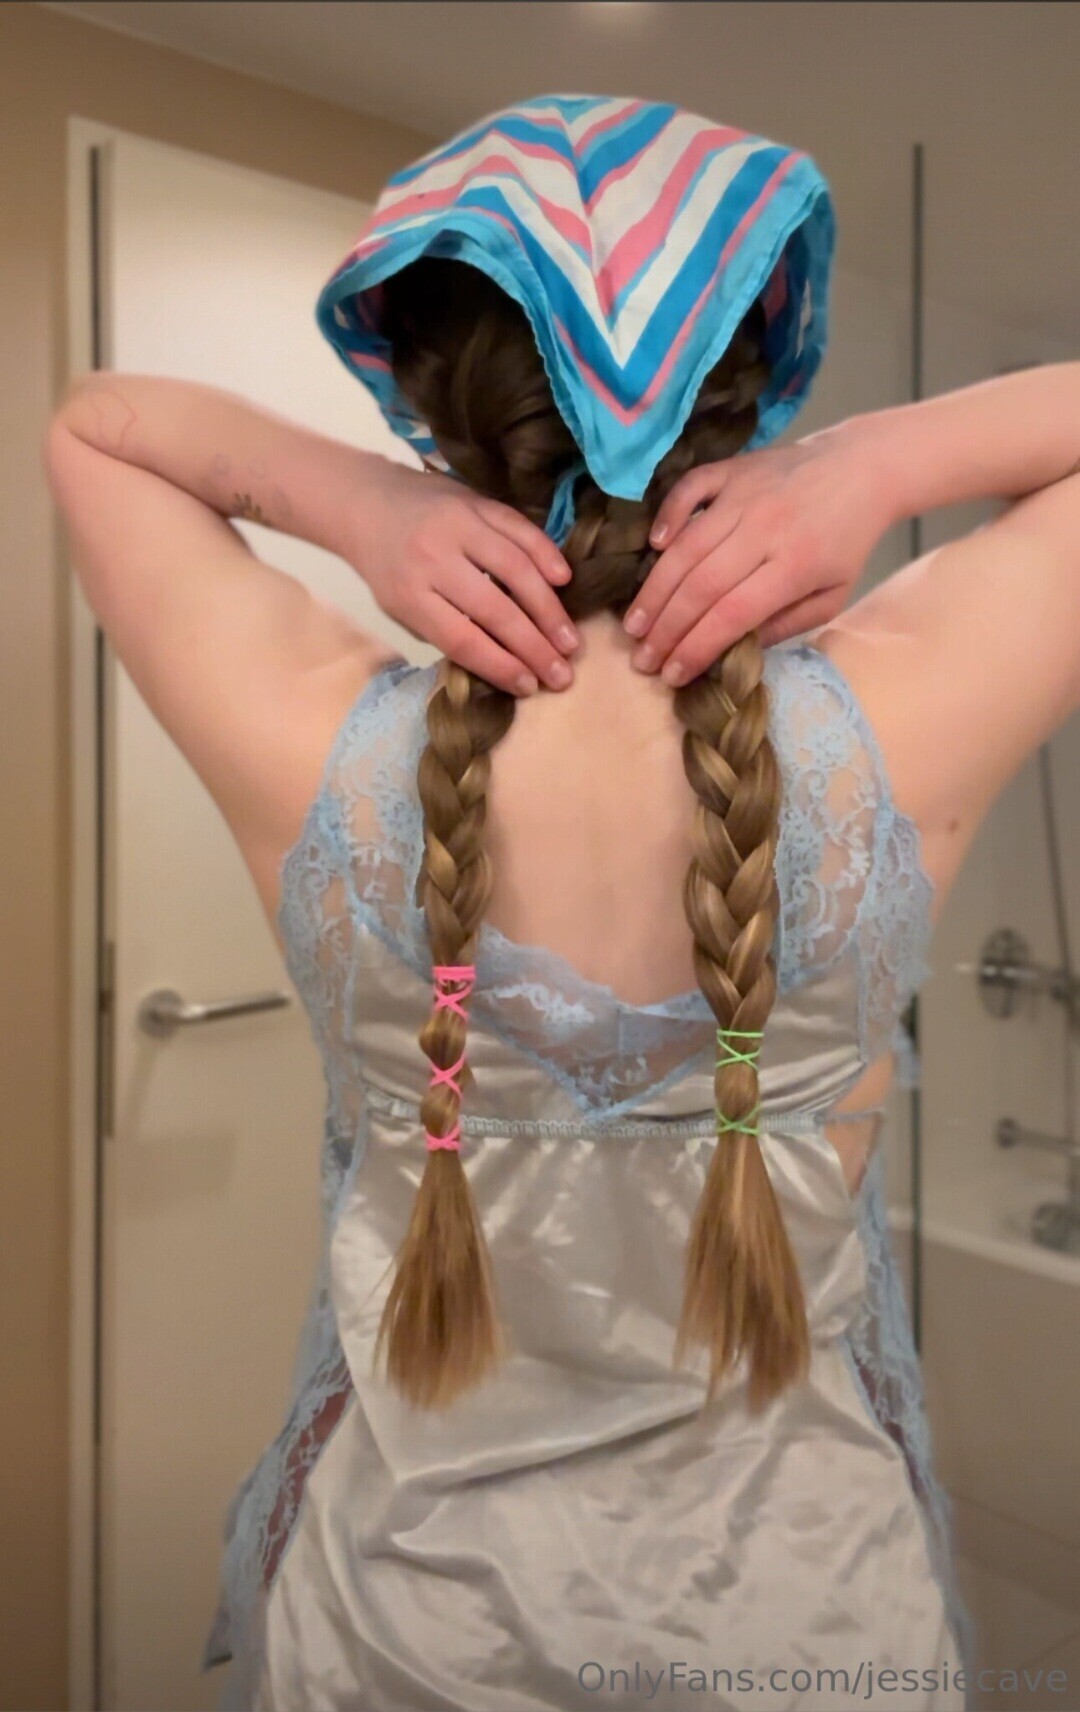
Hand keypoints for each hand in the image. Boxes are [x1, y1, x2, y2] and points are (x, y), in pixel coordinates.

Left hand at [350, 460, 578, 696]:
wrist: (366, 502)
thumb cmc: (387, 567)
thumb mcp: (401, 607)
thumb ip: (445, 628)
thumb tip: (503, 659)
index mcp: (407, 594)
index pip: (462, 638)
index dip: (499, 665)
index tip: (528, 686)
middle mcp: (433, 558)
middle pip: (494, 610)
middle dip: (534, 646)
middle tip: (562, 673)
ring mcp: (458, 524)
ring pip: (515, 569)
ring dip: (549, 608)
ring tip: (569, 640)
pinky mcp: (477, 500)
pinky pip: (519, 528)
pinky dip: (545, 554)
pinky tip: (563, 580)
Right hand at [623, 425, 895, 682]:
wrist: (864, 467)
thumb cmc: (847, 541)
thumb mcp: (832, 596)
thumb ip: (787, 625)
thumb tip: (736, 649)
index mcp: (795, 567)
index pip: (732, 615)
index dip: (696, 648)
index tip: (672, 674)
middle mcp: (764, 529)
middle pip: (700, 586)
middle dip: (666, 629)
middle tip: (643, 658)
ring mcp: (744, 495)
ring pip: (686, 547)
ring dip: (654, 590)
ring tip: (634, 624)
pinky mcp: (732, 470)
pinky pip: (688, 491)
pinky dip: (666, 516)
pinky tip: (653, 547)